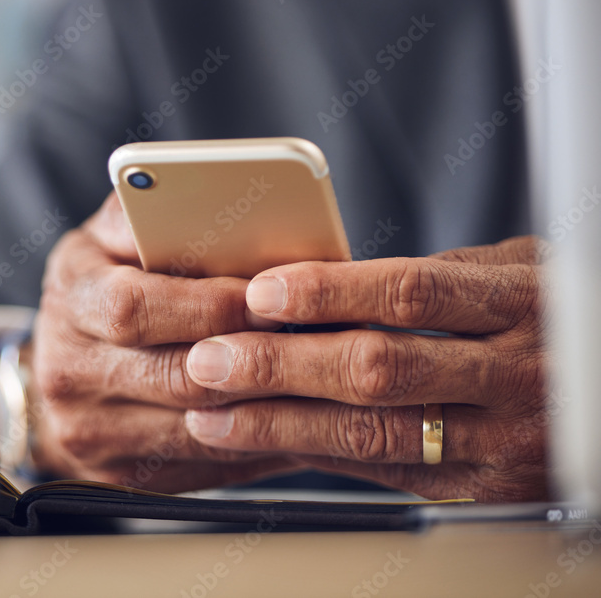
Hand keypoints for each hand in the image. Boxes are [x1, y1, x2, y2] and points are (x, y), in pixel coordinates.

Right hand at [28, 192, 300, 491]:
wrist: (55, 375)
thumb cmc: (98, 290)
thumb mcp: (106, 239)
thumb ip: (145, 213)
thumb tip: (199, 191)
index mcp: (70, 297)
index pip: (133, 307)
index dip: (207, 305)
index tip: (268, 297)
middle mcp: (68, 370)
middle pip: (174, 376)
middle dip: (252, 358)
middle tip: (314, 341)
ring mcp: (89, 431)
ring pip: (197, 429)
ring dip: (266, 408)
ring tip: (317, 380)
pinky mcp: (116, 477)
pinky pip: (202, 466)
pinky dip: (255, 446)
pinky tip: (295, 422)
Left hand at [183, 236, 551, 501]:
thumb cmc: (557, 316)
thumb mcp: (519, 275)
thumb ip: (436, 278)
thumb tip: (324, 280)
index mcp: (523, 303)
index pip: (413, 293)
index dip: (329, 292)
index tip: (259, 292)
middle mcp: (518, 375)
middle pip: (379, 370)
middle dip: (280, 367)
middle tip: (208, 361)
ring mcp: (506, 442)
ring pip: (374, 435)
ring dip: (280, 424)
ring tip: (211, 412)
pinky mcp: (486, 490)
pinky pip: (388, 474)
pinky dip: (317, 455)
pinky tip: (264, 441)